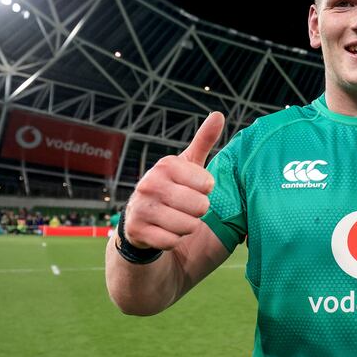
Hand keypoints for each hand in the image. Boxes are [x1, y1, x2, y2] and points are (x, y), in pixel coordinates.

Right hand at [124, 112, 224, 249]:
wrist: (141, 222)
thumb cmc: (174, 191)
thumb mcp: (188, 165)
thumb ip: (204, 141)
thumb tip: (219, 114)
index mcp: (166, 165)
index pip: (207, 185)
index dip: (205, 192)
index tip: (193, 189)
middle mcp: (149, 183)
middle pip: (200, 207)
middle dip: (197, 212)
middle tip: (184, 208)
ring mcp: (141, 207)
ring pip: (188, 226)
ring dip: (186, 227)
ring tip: (174, 219)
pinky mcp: (137, 231)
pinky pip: (172, 241)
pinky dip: (173, 241)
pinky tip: (163, 232)